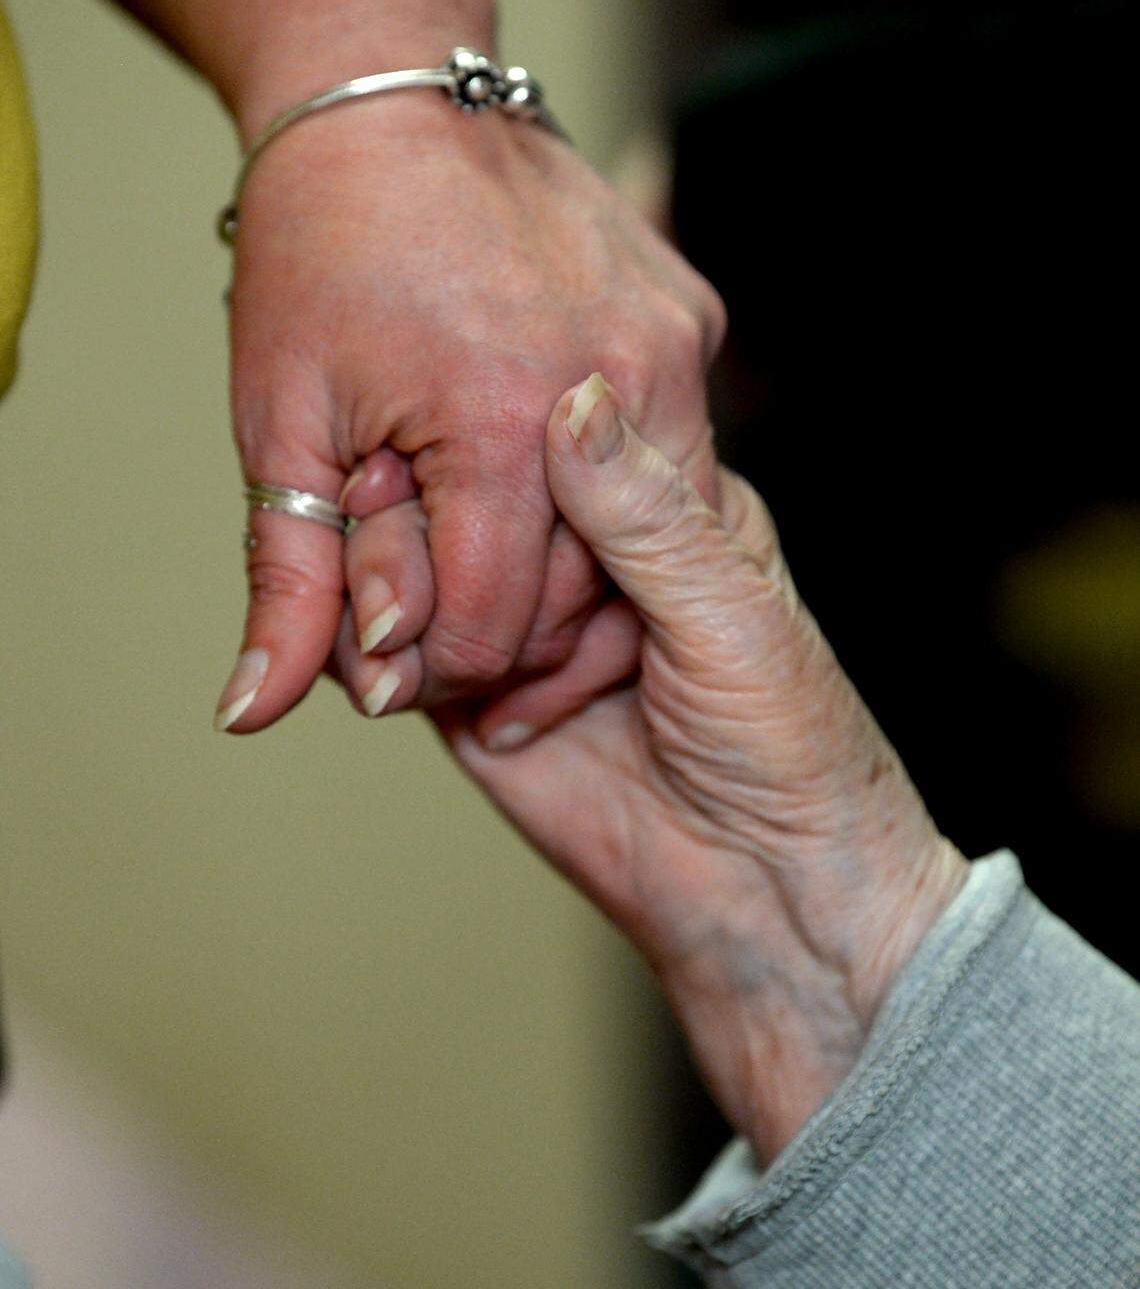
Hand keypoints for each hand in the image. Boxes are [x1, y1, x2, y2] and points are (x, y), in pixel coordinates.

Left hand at [213, 98, 723, 731]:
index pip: (492, 632)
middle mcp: (614, 384)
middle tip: (420, 562)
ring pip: (638, 542)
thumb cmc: (324, 250)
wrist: (390, 99)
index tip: (384, 627)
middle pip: (575, 601)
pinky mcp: (692, 322)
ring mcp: (670, 347)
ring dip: (554, 562)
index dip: (428, 656)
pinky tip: (530, 457)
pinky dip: (601, 491)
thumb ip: (288, 584)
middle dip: (490, 614)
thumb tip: (257, 714)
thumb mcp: (280, 426)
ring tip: (472, 512)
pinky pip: (667, 460)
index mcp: (500, 419)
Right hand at [422, 375, 966, 1163]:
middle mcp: (581, 558)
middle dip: (429, 529)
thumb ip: (643, 515)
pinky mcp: (476, 699)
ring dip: (406, 599)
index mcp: (658, 509)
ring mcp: (523, 626)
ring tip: (414, 632)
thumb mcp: (727, 611)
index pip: (545, 440)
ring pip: (423, 572)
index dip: (485, 445)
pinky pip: (406, 657)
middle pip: (467, 498)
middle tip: (413, 567)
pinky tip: (393, 670)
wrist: (766, 897)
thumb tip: (578, 398)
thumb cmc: (789, 744)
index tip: (429, 451)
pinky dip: (387, 661)